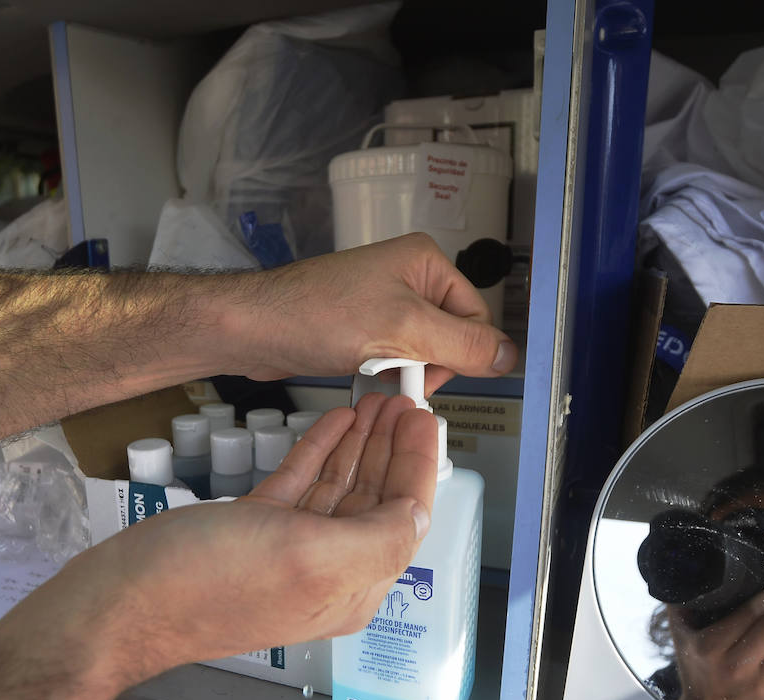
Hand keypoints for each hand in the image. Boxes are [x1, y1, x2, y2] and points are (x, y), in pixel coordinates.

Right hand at [20, 393, 437, 685]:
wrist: (121, 601)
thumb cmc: (208, 585)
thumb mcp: (311, 559)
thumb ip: (376, 538)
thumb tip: (417, 514)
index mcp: (350, 587)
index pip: (403, 518)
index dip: (418, 466)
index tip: (426, 420)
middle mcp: (325, 572)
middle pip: (375, 499)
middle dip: (391, 448)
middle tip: (402, 401)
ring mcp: (286, 550)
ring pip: (338, 488)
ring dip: (359, 444)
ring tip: (374, 402)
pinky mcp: (251, 530)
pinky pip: (299, 485)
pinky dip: (318, 451)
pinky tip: (333, 423)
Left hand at [219, 233, 517, 391]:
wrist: (253, 329)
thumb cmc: (315, 314)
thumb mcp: (402, 331)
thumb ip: (463, 344)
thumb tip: (510, 356)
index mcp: (427, 262)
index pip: (476, 319)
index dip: (459, 353)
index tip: (429, 371)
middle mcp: (410, 277)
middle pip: (452, 338)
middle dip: (428, 364)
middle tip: (396, 371)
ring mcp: (386, 302)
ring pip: (424, 353)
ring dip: (404, 372)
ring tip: (372, 369)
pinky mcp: (365, 327)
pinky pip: (396, 357)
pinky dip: (385, 373)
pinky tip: (362, 372)